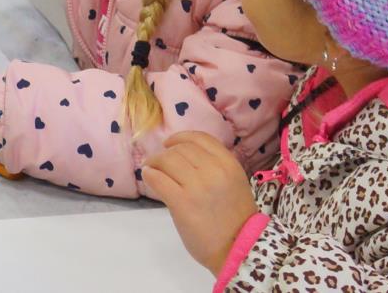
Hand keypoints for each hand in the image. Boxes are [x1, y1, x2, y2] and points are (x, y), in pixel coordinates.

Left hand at [141, 132, 260, 273]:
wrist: (238, 249)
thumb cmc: (236, 220)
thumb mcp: (233, 184)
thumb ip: (215, 168)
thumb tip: (183, 157)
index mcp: (229, 164)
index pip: (200, 138)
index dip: (181, 137)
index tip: (170, 144)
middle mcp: (214, 170)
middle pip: (181, 149)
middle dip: (166, 153)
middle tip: (158, 162)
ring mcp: (197, 186)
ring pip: (168, 160)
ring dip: (155, 162)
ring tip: (151, 169)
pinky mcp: (182, 202)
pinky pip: (159, 179)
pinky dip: (150, 174)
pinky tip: (149, 176)